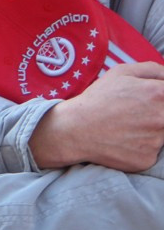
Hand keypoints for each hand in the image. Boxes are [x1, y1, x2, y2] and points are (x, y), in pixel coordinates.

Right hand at [30, 62, 163, 171]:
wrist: (74, 129)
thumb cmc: (97, 99)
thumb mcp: (121, 73)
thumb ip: (152, 70)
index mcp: (159, 94)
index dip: (161, 99)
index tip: (151, 103)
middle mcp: (162, 118)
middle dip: (156, 115)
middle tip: (135, 116)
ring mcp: (156, 141)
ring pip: (161, 135)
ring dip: (149, 132)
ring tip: (126, 128)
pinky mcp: (147, 159)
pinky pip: (150, 152)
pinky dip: (139, 148)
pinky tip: (123, 141)